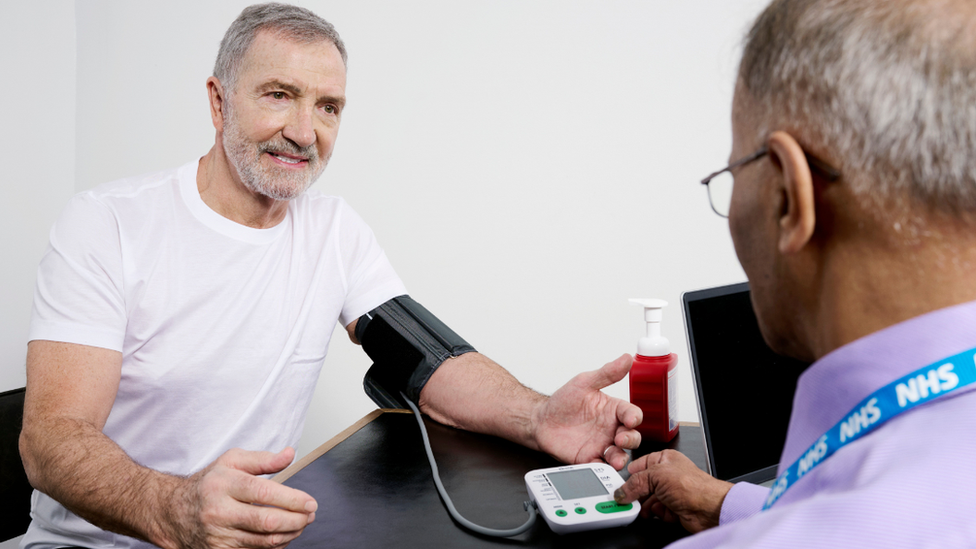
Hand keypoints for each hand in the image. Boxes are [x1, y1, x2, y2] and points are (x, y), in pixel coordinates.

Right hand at [163, 447, 316, 548]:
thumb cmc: (208, 484)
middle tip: (310, 515)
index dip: (291, 499)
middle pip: (266, 521)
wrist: (173, 511)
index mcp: (223, 484)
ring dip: (289, 534)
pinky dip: (274, 545)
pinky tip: (282, 535)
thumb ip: (262, 459)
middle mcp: (219, 511)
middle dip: (296, 520)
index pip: (263, 493)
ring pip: (263, 541)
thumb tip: (289, 454)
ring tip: (301, 524)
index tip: (310, 502)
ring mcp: (217, 535)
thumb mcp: (231, 461)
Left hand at [531, 354, 642, 469]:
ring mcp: (601, 445)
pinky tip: (599, 465)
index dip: (634, 417)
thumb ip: (607, 373)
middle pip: (631, 437)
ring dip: (621, 458)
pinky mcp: (589, 459)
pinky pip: (601, 467)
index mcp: (613, 410)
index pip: (632, 414)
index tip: (630, 419)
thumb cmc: (563, 402)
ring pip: (619, 455)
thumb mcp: (584, 383)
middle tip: (620, 439)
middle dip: (630, 440)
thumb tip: (627, 358)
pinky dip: (603, 469)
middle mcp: (611, 429)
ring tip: (615, 458)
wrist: (541, 420)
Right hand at [613, 449, 732, 533]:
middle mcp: (668, 475)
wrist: (709, 509)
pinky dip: (657, 513)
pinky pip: (656, 511)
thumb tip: (621, 491)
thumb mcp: (656, 476)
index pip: (640, 465)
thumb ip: (635, 483)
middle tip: (628, 499)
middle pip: (643, 485)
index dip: (629, 474)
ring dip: (645, 506)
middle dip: (636, 493)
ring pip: (648, 500)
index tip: (619, 484)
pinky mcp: (673, 508)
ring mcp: (671, 492)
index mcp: (664, 459)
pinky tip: (662, 512)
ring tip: (644, 509)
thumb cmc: (693, 486)